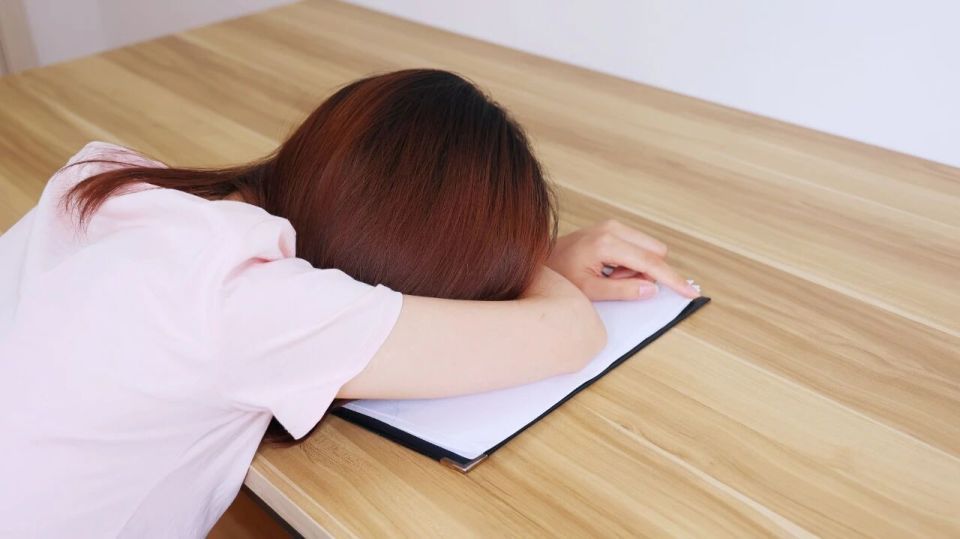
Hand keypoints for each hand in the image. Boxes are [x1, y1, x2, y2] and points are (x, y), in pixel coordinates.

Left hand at [546, 219, 699, 300]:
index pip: (650, 262)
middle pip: (655, 252)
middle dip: (645, 273)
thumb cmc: (561, 275)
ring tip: (609, 276)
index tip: (689, 291)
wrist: (543, 260)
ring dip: (637, 268)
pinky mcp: (613, 228)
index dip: (672, 279)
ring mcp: (613, 226)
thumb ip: (622, 291)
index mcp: (607, 243)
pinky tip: (609, 268)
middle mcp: (613, 229)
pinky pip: (638, 246)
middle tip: (616, 283)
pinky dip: (630, 262)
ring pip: (649, 250)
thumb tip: (651, 289)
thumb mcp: (590, 291)